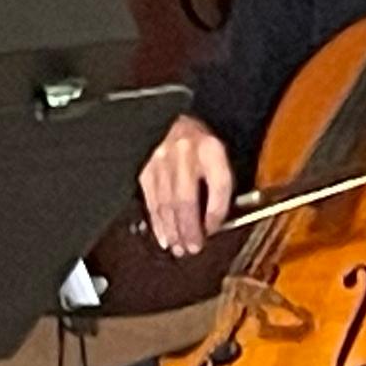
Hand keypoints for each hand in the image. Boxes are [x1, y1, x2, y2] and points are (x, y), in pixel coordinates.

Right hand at [139, 114, 235, 257]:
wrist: (168, 118)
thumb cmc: (197, 142)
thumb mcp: (217, 155)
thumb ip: (219, 184)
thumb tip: (215, 221)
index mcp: (210, 148)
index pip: (218, 183)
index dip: (217, 211)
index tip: (214, 229)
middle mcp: (185, 153)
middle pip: (187, 198)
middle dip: (190, 228)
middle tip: (193, 247)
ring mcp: (162, 160)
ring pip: (167, 203)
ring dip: (173, 230)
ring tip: (179, 248)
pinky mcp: (146, 169)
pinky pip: (152, 200)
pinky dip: (157, 222)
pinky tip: (163, 236)